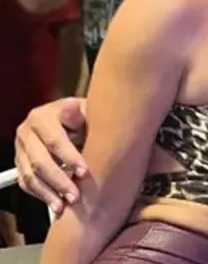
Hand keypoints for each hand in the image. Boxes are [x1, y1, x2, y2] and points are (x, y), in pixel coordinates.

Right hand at [15, 98, 87, 213]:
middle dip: (59, 181)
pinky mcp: (19, 163)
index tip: (84, 172)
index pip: (53, 140)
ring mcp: (20, 149)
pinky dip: (41, 195)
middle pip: (39, 161)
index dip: (69, 157)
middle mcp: (26, 132)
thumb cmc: (83, 117)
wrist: (73, 119)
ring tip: (64, 205)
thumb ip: (77, 113)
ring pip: (30, 175)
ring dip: (48, 193)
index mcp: (41, 117)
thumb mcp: (84, 111)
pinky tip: (55, 203)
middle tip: (76, 195)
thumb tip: (71, 107)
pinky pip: (25, 183)